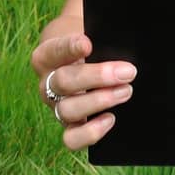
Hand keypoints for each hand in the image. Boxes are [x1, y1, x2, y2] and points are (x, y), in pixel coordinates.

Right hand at [30, 32, 136, 150]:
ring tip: (125, 91)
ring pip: (67, 110)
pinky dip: (91, 132)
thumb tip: (123, 43)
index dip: (70, 47)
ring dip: (99, 101)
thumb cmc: (91, 45)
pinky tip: (110, 118)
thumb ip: (101, 38)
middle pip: (63, 81)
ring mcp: (57, 107)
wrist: (82, 62)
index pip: (55, 50)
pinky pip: (72, 138)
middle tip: (127, 72)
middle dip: (98, 76)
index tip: (89, 44)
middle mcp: (47, 84)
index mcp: (47, 56)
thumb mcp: (91, 35)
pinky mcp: (69, 127)